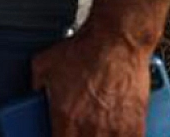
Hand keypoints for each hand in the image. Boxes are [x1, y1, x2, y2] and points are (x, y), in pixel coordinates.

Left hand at [30, 27, 151, 136]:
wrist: (116, 43)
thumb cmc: (84, 51)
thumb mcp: (43, 65)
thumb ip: (36, 85)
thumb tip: (34, 91)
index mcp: (65, 117)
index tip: (59, 133)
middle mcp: (90, 128)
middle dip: (80, 136)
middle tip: (79, 128)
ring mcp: (114, 129)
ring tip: (97, 128)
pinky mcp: (135, 125)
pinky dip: (121, 136)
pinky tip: (116, 131)